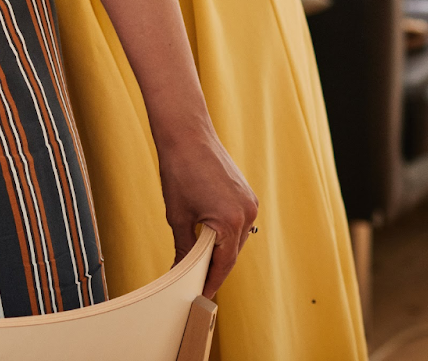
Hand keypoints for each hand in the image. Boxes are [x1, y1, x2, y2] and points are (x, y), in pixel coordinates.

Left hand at [157, 125, 258, 298]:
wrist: (187, 133)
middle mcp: (247, 213)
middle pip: (232, 254)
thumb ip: (184, 246)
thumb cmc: (179, 170)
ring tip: (202, 262)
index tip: (202, 293)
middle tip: (198, 282)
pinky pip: (239, 222)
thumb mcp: (178, 214)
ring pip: (237, 239)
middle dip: (215, 268)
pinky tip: (211, 237)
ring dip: (221, 250)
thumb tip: (181, 268)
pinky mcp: (247, 194)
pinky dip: (226, 233)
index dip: (211, 281)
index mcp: (230, 222)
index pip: (223, 264)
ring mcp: (250, 203)